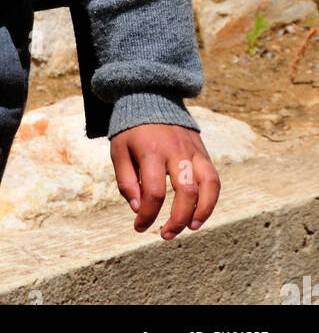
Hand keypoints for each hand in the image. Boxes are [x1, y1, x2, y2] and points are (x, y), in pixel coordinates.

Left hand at [110, 123, 219, 239]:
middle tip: (166, 234)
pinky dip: (211, 199)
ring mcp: (193, 149)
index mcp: (151, 150)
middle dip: (177, 220)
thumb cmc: (131, 131)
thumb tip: (139, 209)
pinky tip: (201, 213)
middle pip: (185, 192)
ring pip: (208, 185)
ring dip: (202, 211)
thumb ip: (126, 181)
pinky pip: (214, 178)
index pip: (154, 192)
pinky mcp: (202, 151)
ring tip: (191, 228)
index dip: (147, 215)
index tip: (139, 227)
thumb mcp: (119, 151)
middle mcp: (176, 150)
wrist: (150, 98)